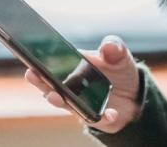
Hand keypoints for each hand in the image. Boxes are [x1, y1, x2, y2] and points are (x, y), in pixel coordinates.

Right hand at [24, 35, 141, 133]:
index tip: (33, 59)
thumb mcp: (119, 55)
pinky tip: (110, 113)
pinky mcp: (96, 118)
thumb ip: (114, 47)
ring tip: (55, 96)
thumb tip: (107, 46)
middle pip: (51, 86)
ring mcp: (80, 104)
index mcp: (74, 68)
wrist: (134, 92)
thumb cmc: (118, 70)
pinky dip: (102, 117)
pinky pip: (96, 119)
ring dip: (59, 101)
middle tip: (32, 74)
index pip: (54, 66)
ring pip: (66, 104)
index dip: (42, 63)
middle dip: (41, 81)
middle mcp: (72, 88)